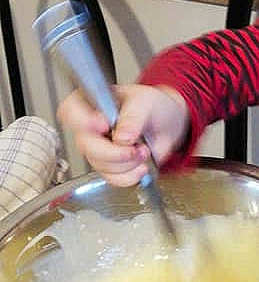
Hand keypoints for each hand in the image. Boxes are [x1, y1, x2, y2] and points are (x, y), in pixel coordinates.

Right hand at [58, 84, 189, 186]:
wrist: (166, 124)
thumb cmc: (150, 106)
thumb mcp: (145, 102)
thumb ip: (133, 117)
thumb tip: (122, 136)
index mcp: (91, 103)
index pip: (70, 111)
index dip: (83, 122)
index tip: (104, 125)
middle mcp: (89, 127)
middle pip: (86, 146)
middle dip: (114, 152)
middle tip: (134, 147)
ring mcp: (97, 149)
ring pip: (100, 165)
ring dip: (127, 164)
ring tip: (143, 150)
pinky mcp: (108, 166)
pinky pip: (112, 179)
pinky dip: (130, 176)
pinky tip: (141, 165)